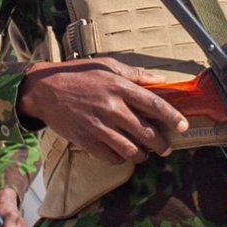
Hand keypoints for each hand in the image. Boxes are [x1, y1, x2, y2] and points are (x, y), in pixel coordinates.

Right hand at [21, 58, 191, 161]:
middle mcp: (112, 108)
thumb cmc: (77, 75)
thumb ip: (134, 74)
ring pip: (131, 150)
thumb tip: (160, 81)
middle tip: (165, 148)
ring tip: (144, 153)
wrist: (44, 91)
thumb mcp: (107, 66)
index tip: (183, 127)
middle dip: (161, 144)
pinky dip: (120, 159)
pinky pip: (112, 158)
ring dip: (141, 155)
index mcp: (119, 87)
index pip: (155, 105)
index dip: (173, 118)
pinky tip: (122, 154)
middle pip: (147, 133)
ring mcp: (99, 127)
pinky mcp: (87, 141)